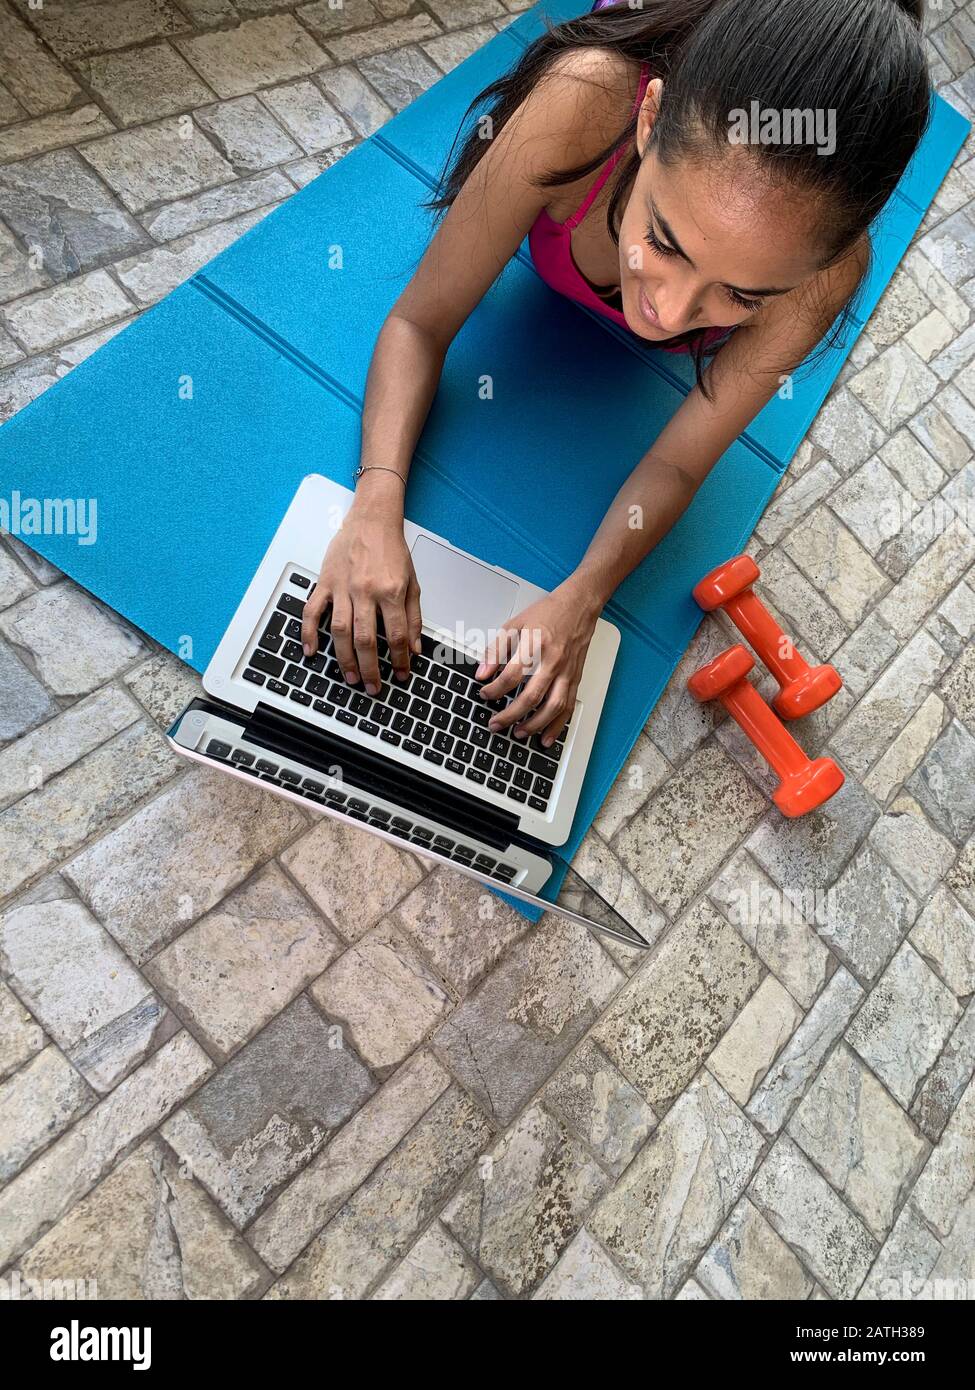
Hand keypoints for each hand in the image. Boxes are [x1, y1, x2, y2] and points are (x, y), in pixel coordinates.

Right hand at [301, 492, 421, 692]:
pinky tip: (311, 651)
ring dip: (344, 659)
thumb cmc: (392, 549)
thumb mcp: (412, 583)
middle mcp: (366, 591)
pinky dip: (309, 632)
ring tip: (351, 678)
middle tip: (373, 687)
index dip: (400, 660)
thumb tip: (415, 647)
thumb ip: (414, 617)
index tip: (402, 675)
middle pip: (366, 639)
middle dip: (371, 669)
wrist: (372, 519)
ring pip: (340, 631)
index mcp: (390, 591)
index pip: (397, 635)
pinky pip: (313, 610)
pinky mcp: (325, 583)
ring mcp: (343, 588)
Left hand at [474, 578, 601, 745]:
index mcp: (535, 644)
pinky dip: (557, 725)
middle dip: (510, 715)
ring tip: (518, 734)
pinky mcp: (575, 678)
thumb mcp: (515, 624)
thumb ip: (496, 649)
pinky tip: (545, 737)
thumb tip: (482, 672)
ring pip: (552, 706)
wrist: (579, 606)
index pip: (512, 674)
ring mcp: (566, 671)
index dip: (495, 689)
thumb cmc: (548, 613)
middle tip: (496, 724)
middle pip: (531, 696)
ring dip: (534, 724)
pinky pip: (567, 706)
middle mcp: (553, 660)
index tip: (484, 694)